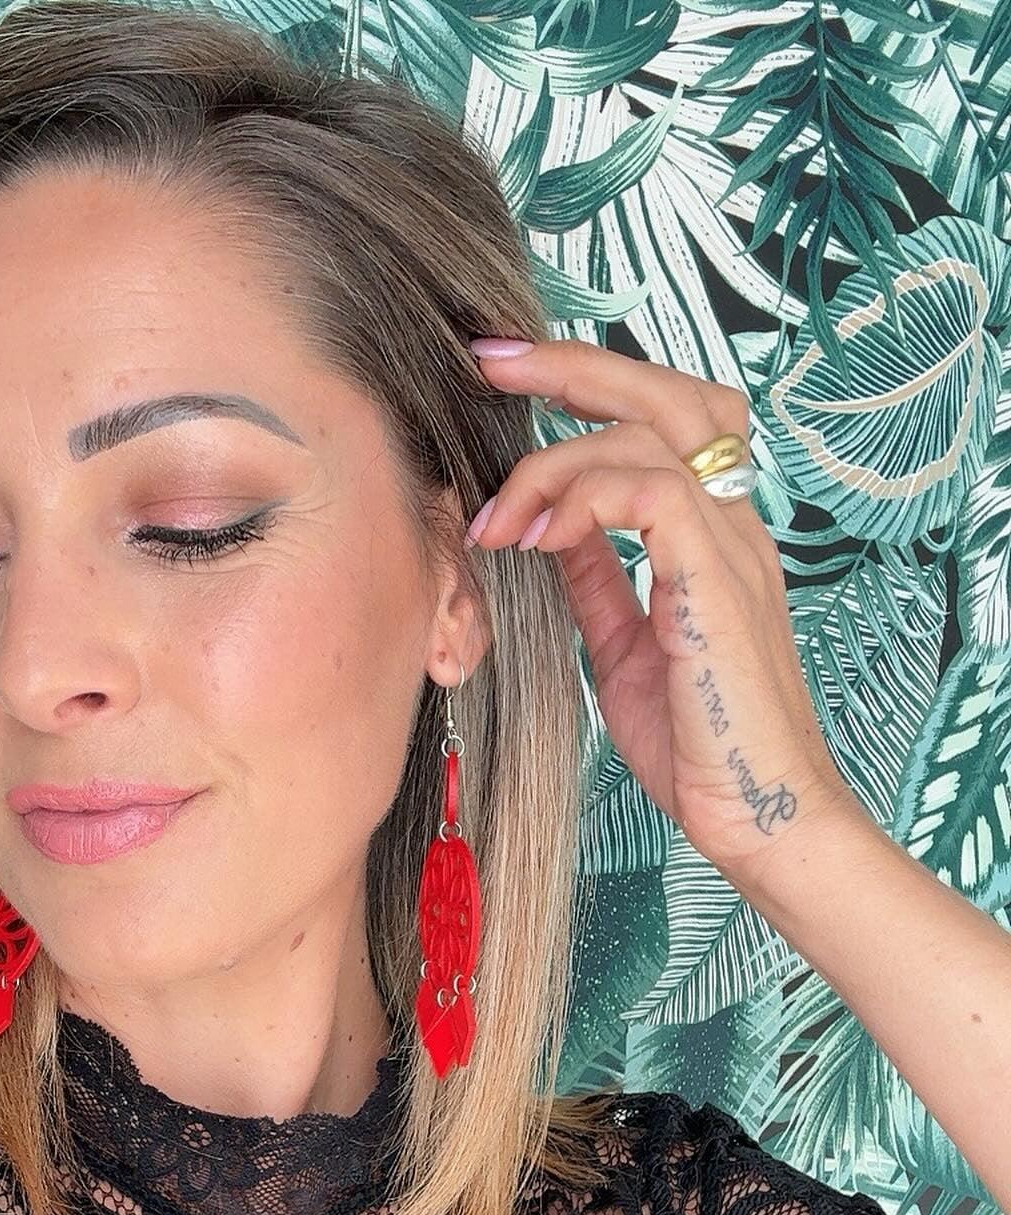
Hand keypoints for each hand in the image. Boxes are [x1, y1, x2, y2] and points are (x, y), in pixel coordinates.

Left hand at [464, 336, 862, 882]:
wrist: (758, 817)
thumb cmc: (698, 746)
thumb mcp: (620, 647)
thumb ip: (595, 580)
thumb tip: (549, 530)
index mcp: (710, 534)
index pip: (660, 418)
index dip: (583, 386)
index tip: (502, 382)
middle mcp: (731, 523)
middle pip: (667, 389)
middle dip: (570, 364)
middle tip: (489, 364)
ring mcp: (732, 547)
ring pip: (650, 430)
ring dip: (551, 463)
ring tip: (495, 523)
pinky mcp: (717, 581)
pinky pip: (654, 493)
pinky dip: (585, 498)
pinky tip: (538, 540)